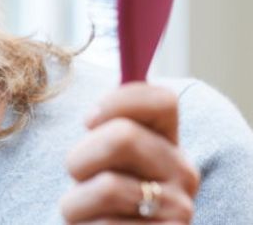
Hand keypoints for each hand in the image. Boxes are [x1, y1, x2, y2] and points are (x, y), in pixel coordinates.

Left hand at [60, 83, 199, 223]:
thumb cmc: (94, 195)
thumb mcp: (100, 156)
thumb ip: (105, 121)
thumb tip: (103, 48)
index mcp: (167, 141)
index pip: (162, 99)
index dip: (118, 101)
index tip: (87, 120)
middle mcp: (182, 172)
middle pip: (124, 137)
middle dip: (80, 157)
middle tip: (77, 177)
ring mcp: (178, 209)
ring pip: (107, 187)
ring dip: (74, 202)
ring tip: (81, 211)